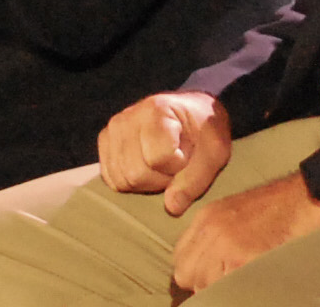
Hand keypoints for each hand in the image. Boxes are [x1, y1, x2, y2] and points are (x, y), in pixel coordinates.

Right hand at [98, 91, 229, 208]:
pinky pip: (110, 178)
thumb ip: (195, 179)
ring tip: (161, 167)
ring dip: (145, 183)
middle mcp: (127, 117)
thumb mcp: (214, 152)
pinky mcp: (104, 141)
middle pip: (135, 173)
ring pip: (121, 179)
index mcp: (157, 111)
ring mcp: (112, 129)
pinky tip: (146, 168)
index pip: (157, 158)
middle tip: (175, 166)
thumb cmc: (204, 131)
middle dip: (160, 180)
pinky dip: (130, 182)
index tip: (188, 155)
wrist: (190, 112)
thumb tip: (171, 207)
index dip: (177, 167)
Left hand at [171, 171, 319, 293]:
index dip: (193, 274)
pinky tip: (251, 280)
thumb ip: (213, 238)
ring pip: (204, 284)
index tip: (207, 279)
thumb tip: (203, 269)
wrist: (305, 197)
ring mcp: (225, 243)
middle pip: (186, 274)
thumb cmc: (277, 210)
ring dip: (220, 288)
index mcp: (205, 218)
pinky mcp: (243, 256)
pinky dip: (236, 289)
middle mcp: (209, 229)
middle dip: (202, 284)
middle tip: (225, 282)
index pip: (180, 258)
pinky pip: (225, 286)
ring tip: (241, 280)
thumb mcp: (233, 214)